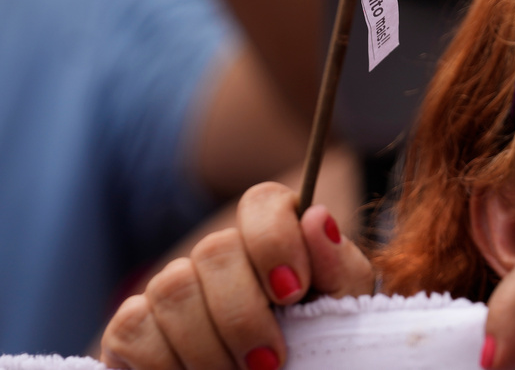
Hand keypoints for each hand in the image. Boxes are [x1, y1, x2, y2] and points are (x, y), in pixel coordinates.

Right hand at [100, 182, 374, 369]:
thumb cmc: (317, 343)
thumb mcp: (340, 309)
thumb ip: (337, 267)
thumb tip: (316, 217)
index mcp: (273, 235)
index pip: (262, 202)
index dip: (274, 242)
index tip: (291, 294)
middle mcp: (219, 253)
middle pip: (214, 248)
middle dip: (242, 313)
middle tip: (269, 363)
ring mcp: (172, 285)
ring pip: (172, 286)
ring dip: (208, 345)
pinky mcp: (134, 326)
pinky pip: (133, 327)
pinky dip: (165, 363)